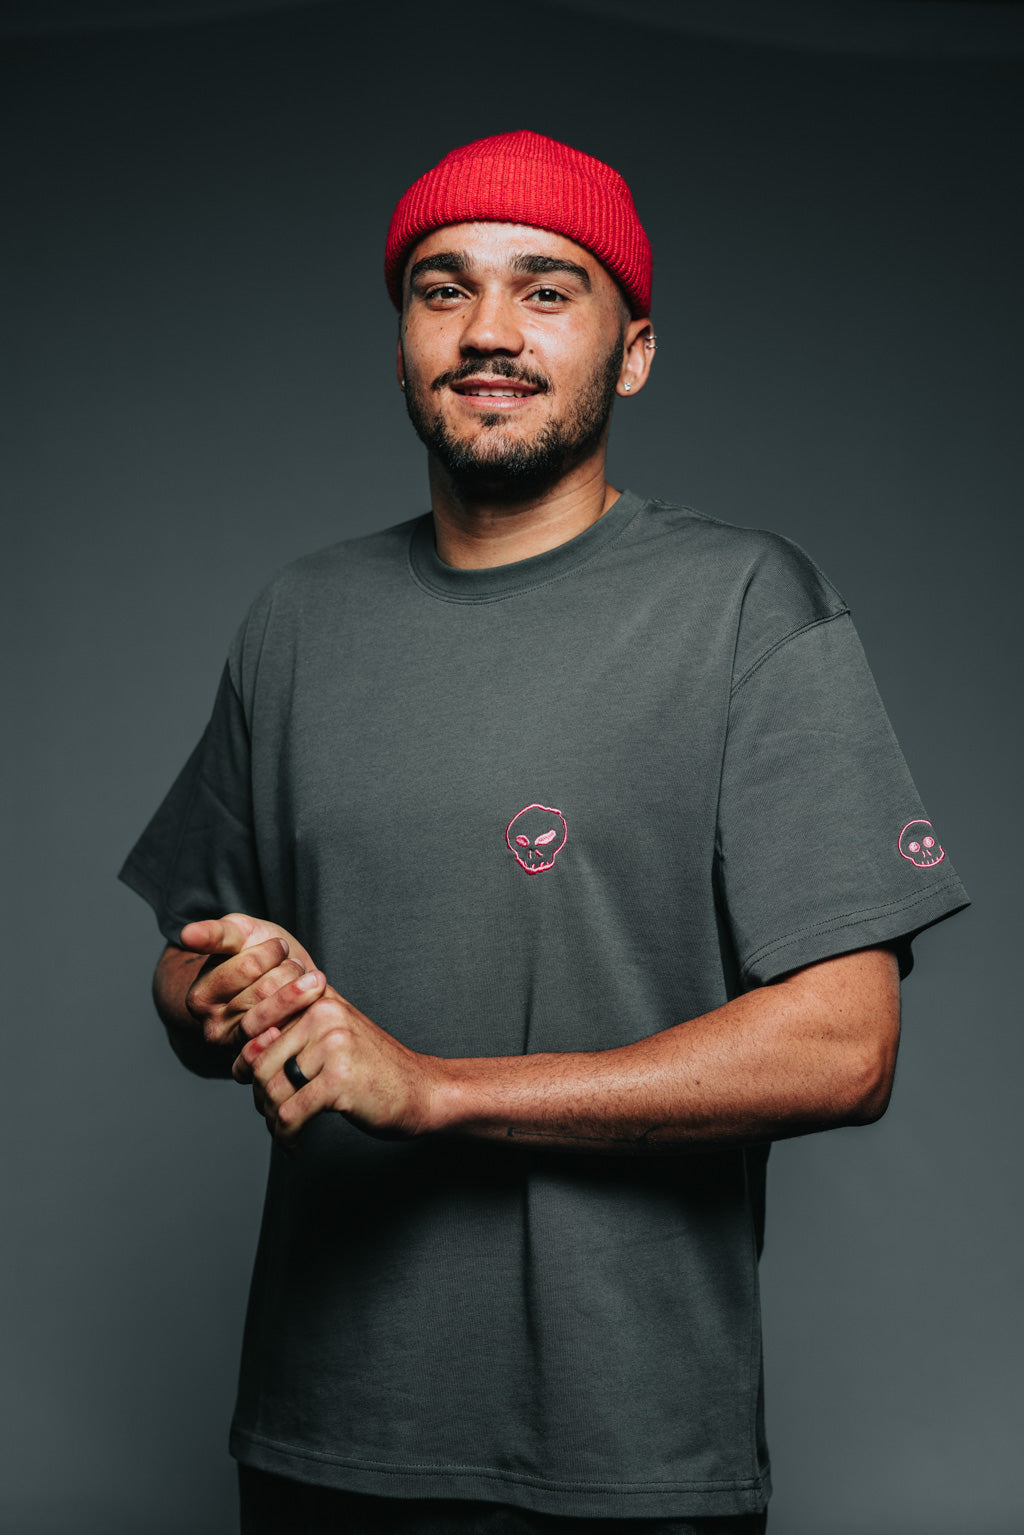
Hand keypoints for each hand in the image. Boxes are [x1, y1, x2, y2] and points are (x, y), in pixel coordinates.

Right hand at [178, 912, 318, 1058]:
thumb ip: (214, 933)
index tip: (279, 946)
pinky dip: (302, 1020)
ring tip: (306, 980)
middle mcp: (213, 1028)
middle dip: (289, 971)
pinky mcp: (262, 1062)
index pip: (249, 967)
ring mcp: (238, 1048)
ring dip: (301, 992)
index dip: (272, 951)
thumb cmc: (254, 957)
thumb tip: (186, 934)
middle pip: (266, 991)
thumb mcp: (237, 934)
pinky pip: (286, 1040)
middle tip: (294, 966)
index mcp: (199, 998)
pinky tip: (310, 1008)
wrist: (277, 986)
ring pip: (278, 1014)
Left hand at [232, 978, 444, 1149]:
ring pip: (271, 1089)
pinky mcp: (338, 1079)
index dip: (245, 1060)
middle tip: (273, 1115)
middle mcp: (324, 1014)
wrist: (424, 1091)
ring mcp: (333, 1044)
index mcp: (319, 998)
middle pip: (259, 1062)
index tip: (249, 1081)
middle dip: (260, 1096)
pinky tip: (295, 1145)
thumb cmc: (374, 1070)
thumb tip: (241, 1058)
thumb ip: (294, 1035)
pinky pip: (290, 1114)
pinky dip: (286, 1136)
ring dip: (272, 1119)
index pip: (257, 1026)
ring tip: (285, 1130)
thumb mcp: (334, 1038)